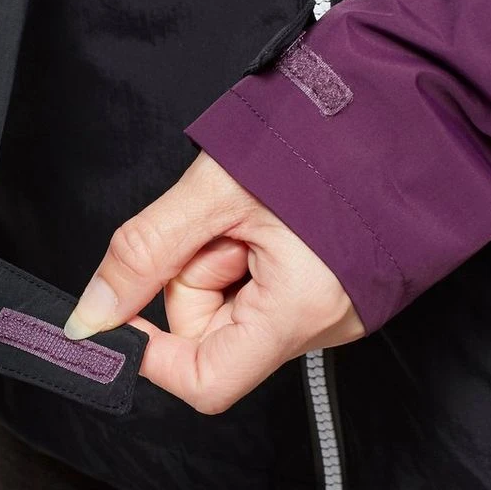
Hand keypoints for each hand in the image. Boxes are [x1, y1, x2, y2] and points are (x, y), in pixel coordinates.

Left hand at [64, 152, 365, 413]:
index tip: (124, 306)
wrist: (397, 108)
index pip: (205, 381)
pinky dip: (241, 255)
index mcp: (300, 309)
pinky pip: (256, 291)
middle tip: (216, 221)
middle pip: (209, 336)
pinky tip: (263, 218)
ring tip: (249, 209)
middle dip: (190, 277)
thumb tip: (93, 314)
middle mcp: (321, 324)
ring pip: (228, 309)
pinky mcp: (324, 291)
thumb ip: (145, 252)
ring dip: (217, 259)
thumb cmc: (322, 139)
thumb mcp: (212, 189)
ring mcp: (326, 310)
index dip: (151, 352)